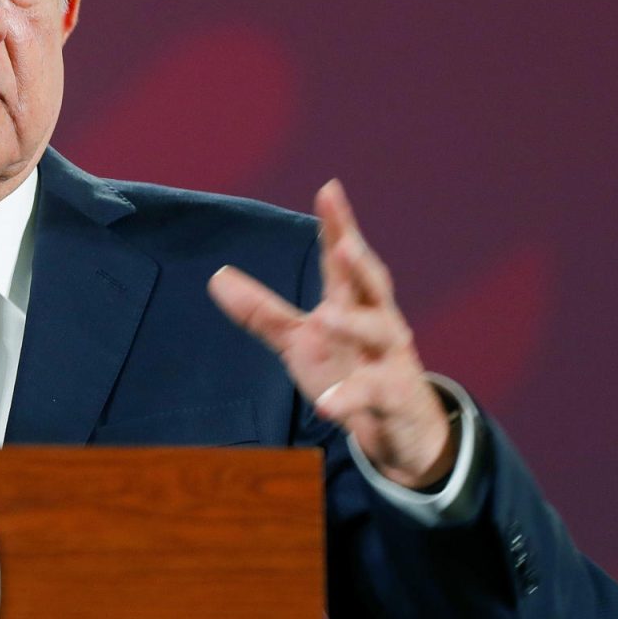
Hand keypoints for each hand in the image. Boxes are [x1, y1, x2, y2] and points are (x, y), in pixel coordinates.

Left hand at [207, 180, 454, 488]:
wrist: (401, 428)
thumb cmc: (350, 370)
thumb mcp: (301, 341)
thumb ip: (262, 311)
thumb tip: (216, 276)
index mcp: (356, 303)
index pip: (343, 260)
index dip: (338, 225)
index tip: (329, 190)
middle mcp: (380, 322)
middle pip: (373, 286)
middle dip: (360, 264)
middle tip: (344, 244)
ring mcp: (391, 360)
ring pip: (379, 335)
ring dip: (355, 325)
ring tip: (327, 317)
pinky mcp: (394, 398)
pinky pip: (372, 395)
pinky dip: (349, 398)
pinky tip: (326, 404)